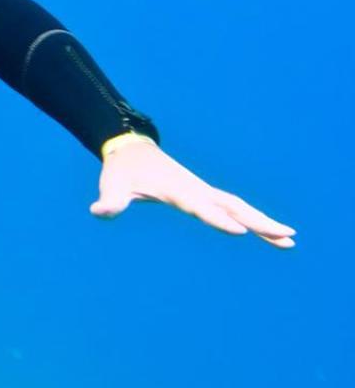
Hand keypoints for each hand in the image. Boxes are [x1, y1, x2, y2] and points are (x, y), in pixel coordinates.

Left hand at [90, 136, 293, 247]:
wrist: (130, 147)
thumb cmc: (121, 170)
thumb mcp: (112, 185)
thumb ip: (109, 201)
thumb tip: (98, 212)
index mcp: (177, 190)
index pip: (201, 208)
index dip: (218, 219)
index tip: (240, 232)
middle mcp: (196, 189)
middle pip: (233, 207)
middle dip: (258, 222)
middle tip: (286, 237)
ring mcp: (203, 190)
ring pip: (239, 206)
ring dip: (263, 222)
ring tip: (289, 240)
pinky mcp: (204, 193)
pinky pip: (233, 206)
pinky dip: (251, 218)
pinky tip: (267, 233)